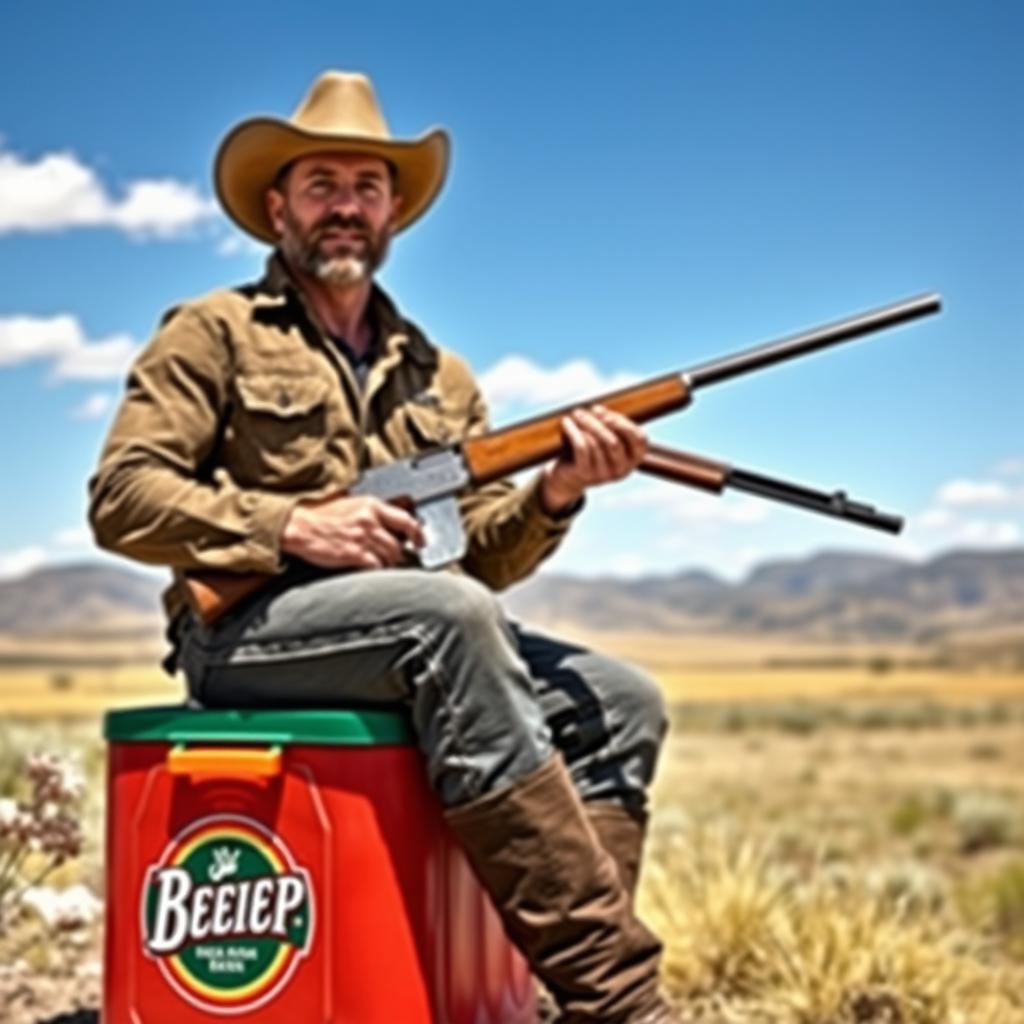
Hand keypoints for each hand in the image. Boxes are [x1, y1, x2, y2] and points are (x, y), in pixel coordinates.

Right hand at [281, 493, 425, 568]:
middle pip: (398, 543)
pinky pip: (376, 566)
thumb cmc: (323, 516)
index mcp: (372, 506)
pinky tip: (369, 568)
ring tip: (379, 563)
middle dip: (397, 553)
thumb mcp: (351, 504)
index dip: (418, 533)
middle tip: (393, 557)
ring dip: (387, 563)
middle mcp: (370, 520)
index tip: (421, 541)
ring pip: (389, 556)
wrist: (300, 527)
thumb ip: (372, 512)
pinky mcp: (354, 554)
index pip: (406, 519)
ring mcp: (362, 538)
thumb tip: (391, 523)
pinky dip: (376, 570)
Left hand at [539, 405, 647, 513]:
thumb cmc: (591, 450)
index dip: (623, 423)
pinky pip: (582, 448)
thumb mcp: (605, 435)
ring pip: (596, 443)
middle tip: (583, 411)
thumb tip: (598, 411)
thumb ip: (608, 422)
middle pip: (614, 442)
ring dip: (584, 424)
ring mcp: (604, 474)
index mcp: (633, 459)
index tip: (603, 413)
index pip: (639, 439)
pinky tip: (566, 422)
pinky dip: (574, 431)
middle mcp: (622, 469)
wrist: (569, 475)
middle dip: (599, 422)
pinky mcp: (585, 473)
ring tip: (575, 414)